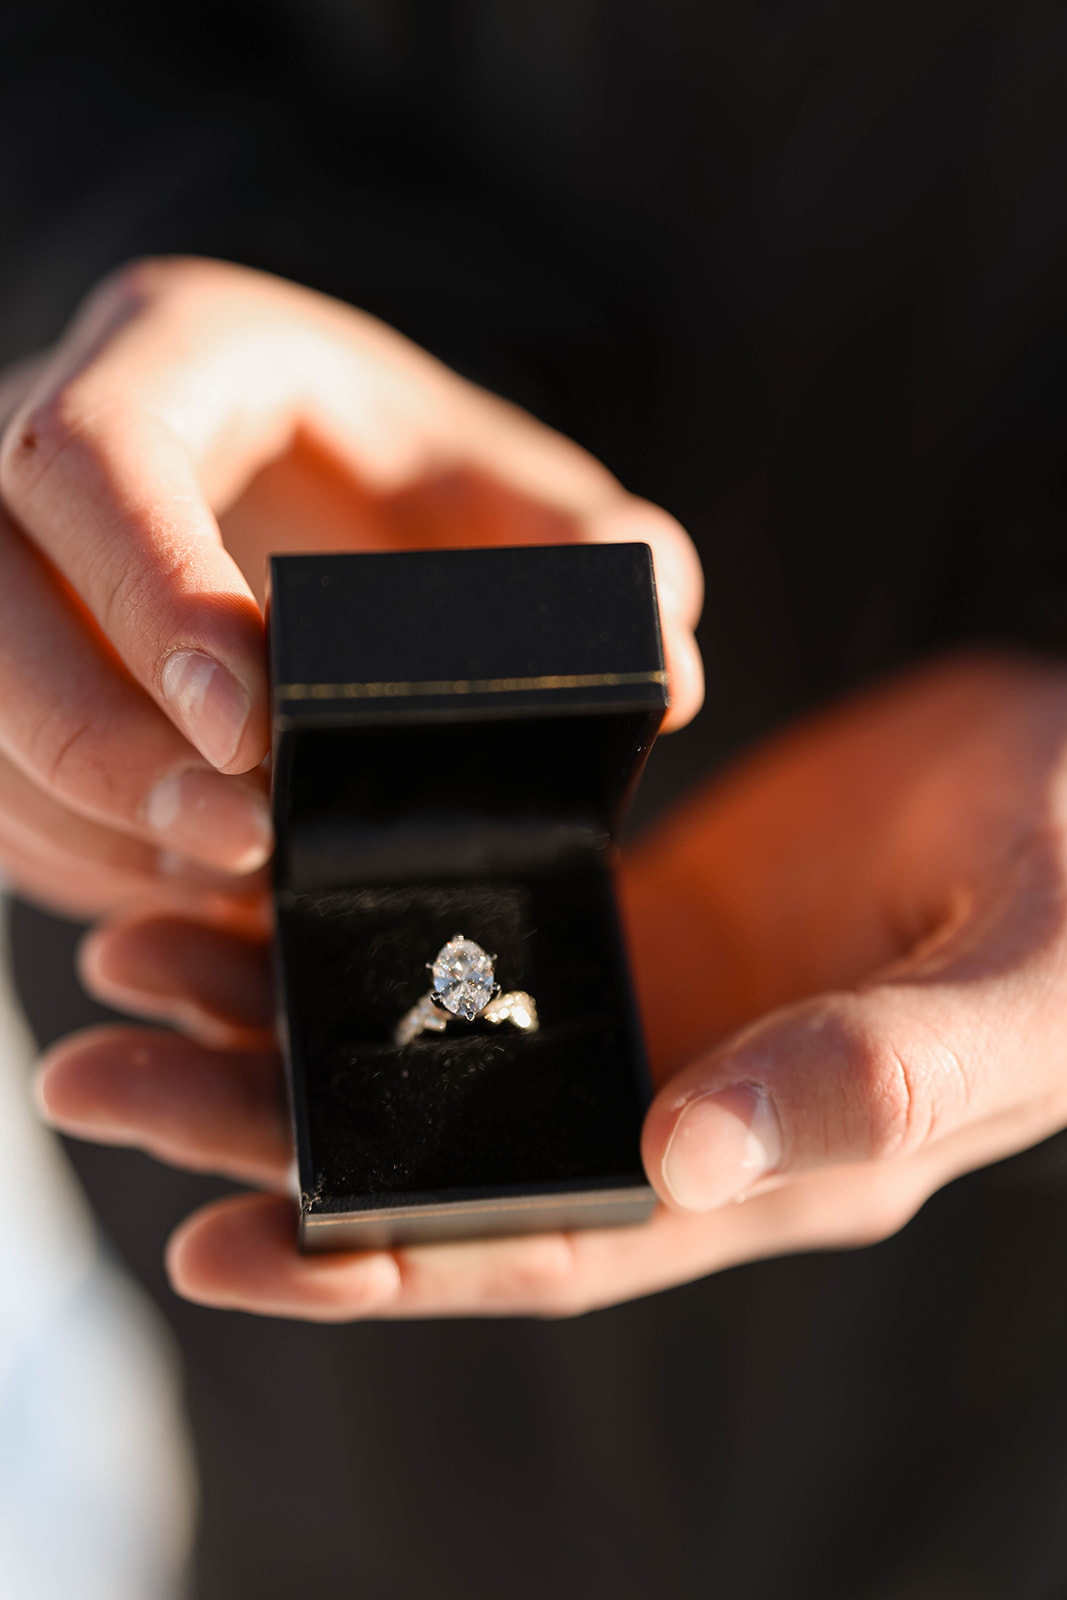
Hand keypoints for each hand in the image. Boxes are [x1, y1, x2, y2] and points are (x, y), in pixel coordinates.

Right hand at [0, 257, 701, 915]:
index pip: (100, 454)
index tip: (247, 723)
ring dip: (78, 814)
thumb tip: (668, 666)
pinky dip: (61, 842)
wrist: (295, 470)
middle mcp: (45, 432)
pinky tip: (163, 878)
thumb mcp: (494, 480)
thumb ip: (584, 549)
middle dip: (100, 741)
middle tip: (237, 843)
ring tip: (214, 880)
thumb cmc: (393, 469)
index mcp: (177, 354)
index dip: (152, 589)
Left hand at [36, 654, 1066, 1318]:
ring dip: (278, 1015)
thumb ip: (874, 1077)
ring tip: (126, 968)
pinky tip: (250, 880)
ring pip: (427, 1039)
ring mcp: (644, 1011)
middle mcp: (675, 1108)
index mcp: (755, 1168)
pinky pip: (463, 933)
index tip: (212, 1239)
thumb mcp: (1010, 989)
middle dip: (260, 1126)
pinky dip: (356, 923)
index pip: (537, 1244)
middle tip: (93, 1074)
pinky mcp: (631, 913)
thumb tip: (689, 1156)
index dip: (377, 1260)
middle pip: (436, 1146)